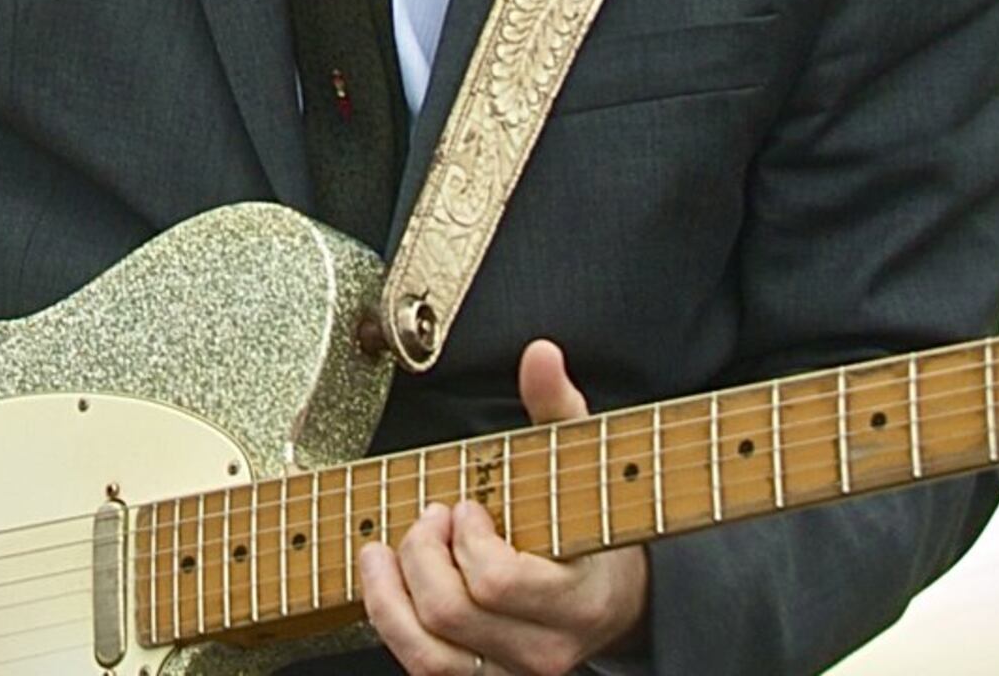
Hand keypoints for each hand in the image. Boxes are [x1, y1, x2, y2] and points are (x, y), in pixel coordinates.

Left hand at [354, 341, 649, 675]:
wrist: (615, 599)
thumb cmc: (592, 523)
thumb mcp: (582, 463)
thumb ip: (558, 408)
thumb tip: (540, 353)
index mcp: (580, 600)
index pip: (499, 582)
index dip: (468, 539)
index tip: (466, 506)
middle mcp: (547, 651)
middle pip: (452, 613)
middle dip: (423, 554)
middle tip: (429, 516)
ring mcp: (514, 674)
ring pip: (429, 656)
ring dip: (391, 596)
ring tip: (384, 550)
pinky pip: (423, 668)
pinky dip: (391, 623)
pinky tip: (383, 581)